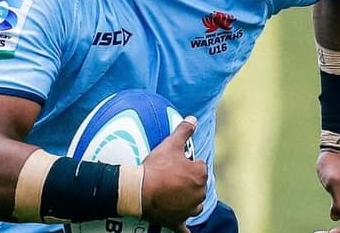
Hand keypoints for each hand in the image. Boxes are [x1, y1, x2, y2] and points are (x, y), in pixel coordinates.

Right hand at [141, 116, 206, 232]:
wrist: (139, 190)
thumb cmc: (156, 167)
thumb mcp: (170, 144)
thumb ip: (184, 131)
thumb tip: (193, 118)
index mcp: (200, 174)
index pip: (199, 166)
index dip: (187, 164)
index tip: (175, 164)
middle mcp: (199, 193)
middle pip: (197, 185)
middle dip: (187, 182)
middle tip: (170, 177)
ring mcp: (189, 209)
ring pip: (193, 203)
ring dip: (186, 200)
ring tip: (170, 194)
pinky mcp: (178, 221)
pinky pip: (184, 228)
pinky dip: (183, 226)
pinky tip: (184, 229)